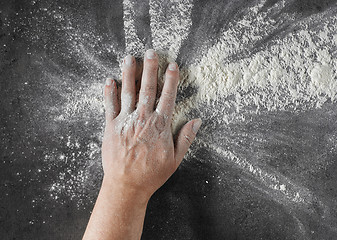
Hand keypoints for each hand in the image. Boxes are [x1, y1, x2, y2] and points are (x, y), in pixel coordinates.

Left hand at [102, 49, 201, 198]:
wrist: (126, 186)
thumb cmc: (152, 174)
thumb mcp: (175, 159)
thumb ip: (186, 138)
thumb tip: (197, 121)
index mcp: (159, 125)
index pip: (168, 96)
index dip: (171, 80)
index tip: (173, 66)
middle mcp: (142, 119)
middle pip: (147, 88)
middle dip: (150, 68)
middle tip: (151, 52)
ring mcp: (125, 121)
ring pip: (127, 92)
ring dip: (128, 73)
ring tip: (129, 57)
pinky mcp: (110, 127)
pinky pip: (109, 106)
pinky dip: (109, 92)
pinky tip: (109, 80)